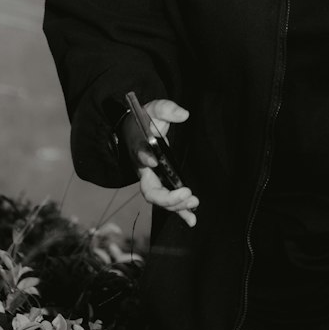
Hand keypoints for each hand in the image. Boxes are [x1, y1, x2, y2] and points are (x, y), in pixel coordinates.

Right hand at [120, 98, 198, 226]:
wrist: (135, 131)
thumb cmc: (145, 120)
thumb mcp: (154, 109)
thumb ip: (167, 109)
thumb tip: (184, 114)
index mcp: (139, 149)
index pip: (140, 156)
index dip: (145, 158)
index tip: (154, 160)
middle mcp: (144, 169)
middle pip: (150, 190)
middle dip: (167, 196)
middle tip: (187, 193)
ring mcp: (152, 179)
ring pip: (160, 200)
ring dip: (176, 205)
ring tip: (194, 203)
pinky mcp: (161, 184)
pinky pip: (169, 201)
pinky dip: (180, 212)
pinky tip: (192, 220)